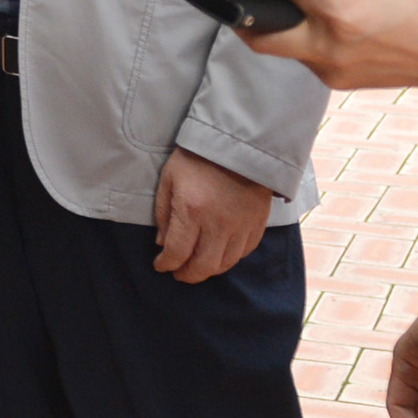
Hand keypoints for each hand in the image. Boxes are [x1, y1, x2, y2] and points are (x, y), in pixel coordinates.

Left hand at [150, 148, 270, 282]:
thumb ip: (163, 213)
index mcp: (192, 211)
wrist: (239, 143)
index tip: (160, 265)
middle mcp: (218, 224)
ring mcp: (241, 226)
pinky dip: (229, 258)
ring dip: (208, 270)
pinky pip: (243, 253)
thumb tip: (162, 244)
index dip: (166, 265)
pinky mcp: (257, 224)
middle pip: (202, 266)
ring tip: (197, 265)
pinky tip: (219, 253)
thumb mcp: (169, 178)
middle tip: (178, 272)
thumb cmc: (197, 158)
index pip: (177, 253)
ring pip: (224, 264)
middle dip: (186, 275)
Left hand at [226, 0, 417, 95]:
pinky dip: (303, 37)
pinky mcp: (336, 82)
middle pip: (261, 36)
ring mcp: (330, 71)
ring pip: (285, 47)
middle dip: (241, 13)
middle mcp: (328, 48)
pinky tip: (312, 21)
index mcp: (339, 14)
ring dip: (278, 24)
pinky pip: (306, 57)